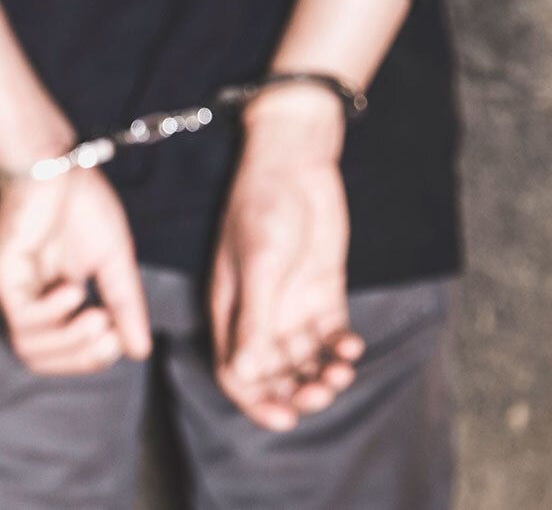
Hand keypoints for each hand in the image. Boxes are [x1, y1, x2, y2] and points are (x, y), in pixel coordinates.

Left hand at [0, 169, 152, 374]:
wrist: (57, 161)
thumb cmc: (81, 203)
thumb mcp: (115, 262)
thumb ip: (125, 305)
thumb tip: (140, 350)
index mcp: (53, 299)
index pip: (62, 352)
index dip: (91, 358)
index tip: (121, 338)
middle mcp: (28, 298)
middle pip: (39, 358)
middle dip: (81, 358)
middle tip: (111, 335)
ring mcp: (12, 287)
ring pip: (26, 346)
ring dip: (68, 343)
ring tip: (98, 319)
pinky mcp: (2, 273)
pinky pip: (21, 317)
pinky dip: (51, 314)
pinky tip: (75, 291)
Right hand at [210, 88, 365, 430]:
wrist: (295, 162)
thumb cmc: (264, 206)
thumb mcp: (260, 264)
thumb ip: (253, 319)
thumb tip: (243, 374)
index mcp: (229, 311)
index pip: (234, 371)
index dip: (255, 401)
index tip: (285, 419)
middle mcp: (257, 315)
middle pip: (271, 374)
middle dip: (294, 393)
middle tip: (321, 394)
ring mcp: (290, 305)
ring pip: (303, 360)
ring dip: (321, 374)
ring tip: (342, 369)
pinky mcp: (321, 293)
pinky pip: (330, 336)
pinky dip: (341, 348)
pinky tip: (352, 345)